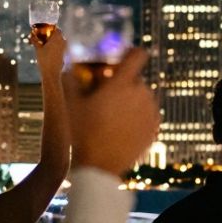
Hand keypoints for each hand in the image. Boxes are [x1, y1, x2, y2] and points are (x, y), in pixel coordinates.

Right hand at [31, 28, 65, 78]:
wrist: (51, 73)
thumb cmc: (44, 60)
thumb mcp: (38, 49)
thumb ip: (35, 41)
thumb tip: (31, 35)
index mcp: (57, 38)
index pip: (56, 28)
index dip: (51, 27)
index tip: (45, 28)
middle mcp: (62, 42)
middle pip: (58, 34)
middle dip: (51, 34)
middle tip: (44, 35)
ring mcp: (64, 48)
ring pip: (60, 40)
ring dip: (53, 40)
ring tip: (45, 42)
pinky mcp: (64, 54)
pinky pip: (60, 46)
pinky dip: (55, 46)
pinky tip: (48, 49)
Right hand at [64, 48, 158, 178]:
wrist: (98, 168)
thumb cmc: (82, 134)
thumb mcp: (71, 104)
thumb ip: (70, 78)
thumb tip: (66, 63)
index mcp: (122, 84)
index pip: (137, 55)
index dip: (129, 54)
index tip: (120, 61)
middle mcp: (141, 94)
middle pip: (136, 79)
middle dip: (123, 84)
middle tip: (106, 97)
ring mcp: (150, 113)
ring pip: (143, 97)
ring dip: (131, 101)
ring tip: (112, 116)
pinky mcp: (155, 129)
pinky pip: (148, 115)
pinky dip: (138, 117)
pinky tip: (122, 128)